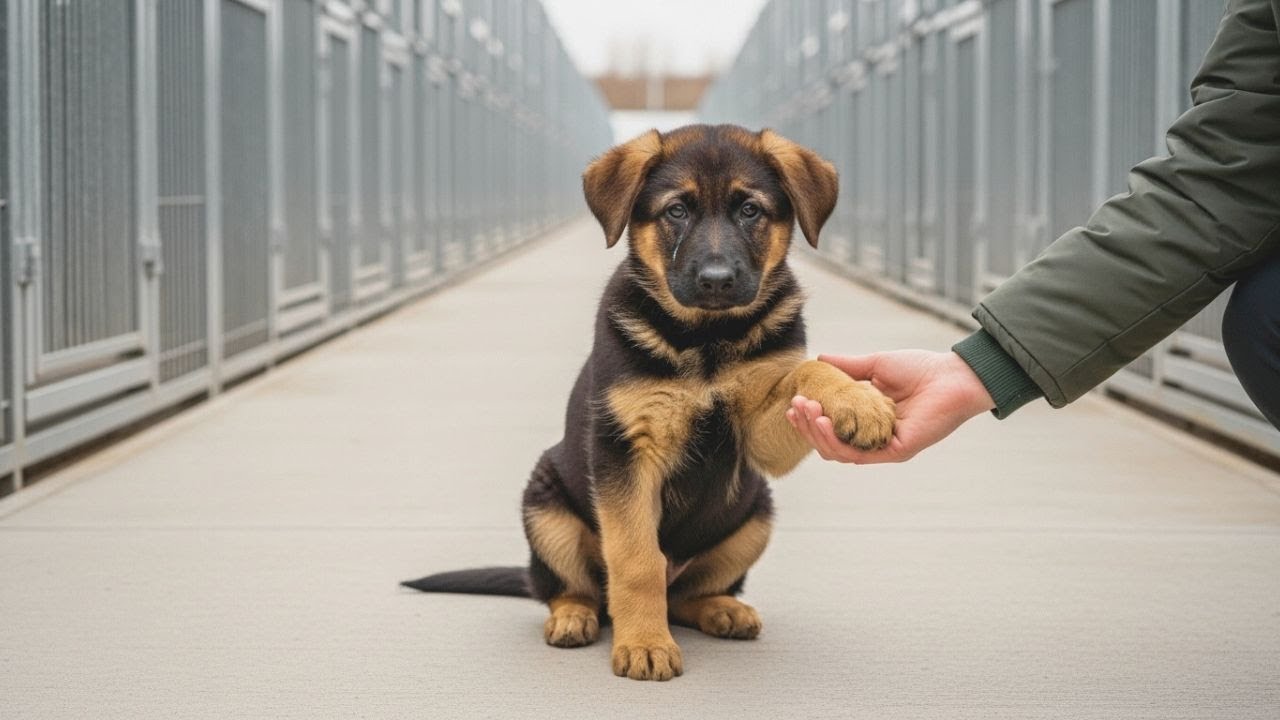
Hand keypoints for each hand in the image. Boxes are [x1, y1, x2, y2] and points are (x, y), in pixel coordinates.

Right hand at [785, 350, 994, 463]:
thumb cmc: (920, 369)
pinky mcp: (895, 452)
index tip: (794, 403)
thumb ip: (847, 367)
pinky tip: (823, 421)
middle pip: (830, 443)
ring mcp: (884, 448)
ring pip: (839, 452)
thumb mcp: (875, 365)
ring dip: (817, 433)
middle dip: (808, 427)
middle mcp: (874, 438)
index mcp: (868, 421)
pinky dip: (836, 441)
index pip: (832, 428)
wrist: (952, 375)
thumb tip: (819, 359)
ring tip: (806, 411)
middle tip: (796, 406)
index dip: (810, 419)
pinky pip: (858, 454)